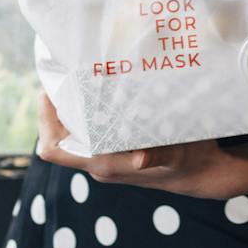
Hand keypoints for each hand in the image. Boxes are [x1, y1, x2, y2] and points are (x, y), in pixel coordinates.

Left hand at [36, 90, 233, 198]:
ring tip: (79, 76)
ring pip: (74, 132)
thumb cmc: (189, 163)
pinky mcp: (115, 151)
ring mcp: (105, 157)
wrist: (203, 174)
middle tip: (64, 73)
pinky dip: (88, 112)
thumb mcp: (177, 156)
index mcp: (104, 165)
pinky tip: (101, 90)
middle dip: (56, 107)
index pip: (54, 150)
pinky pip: (90, 131)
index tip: (50, 91)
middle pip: (58, 137)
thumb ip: (158, 155)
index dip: (44, 122)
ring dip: (72, 107)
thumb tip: (140, 159)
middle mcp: (99, 163)